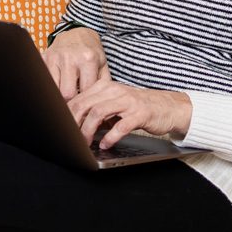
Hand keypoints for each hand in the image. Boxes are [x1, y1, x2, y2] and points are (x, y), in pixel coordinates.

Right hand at [42, 27, 108, 99]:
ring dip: (60, 92)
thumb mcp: (103, 64)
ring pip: (54, 88)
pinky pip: (45, 79)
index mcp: (88, 59)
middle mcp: (70, 58)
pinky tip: (59, 83)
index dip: (86, 98)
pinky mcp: (44, 58)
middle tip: (75, 98)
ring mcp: (55, 57)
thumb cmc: (91, 51)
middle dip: (72, 99)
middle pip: (67, 93)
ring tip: (67, 90)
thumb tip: (99, 100)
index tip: (86, 99)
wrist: (76, 32)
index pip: (85, 91)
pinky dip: (52, 84)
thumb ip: (104, 82)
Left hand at [66, 81, 191, 149]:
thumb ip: (97, 110)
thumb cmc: (139, 108)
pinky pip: (121, 126)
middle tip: (71, 138)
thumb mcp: (115, 105)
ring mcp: (128, 101)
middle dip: (74, 124)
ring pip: (98, 113)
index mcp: (105, 87)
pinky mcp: (140, 114)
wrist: (169, 107)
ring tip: (86, 143)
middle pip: (85, 105)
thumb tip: (76, 124)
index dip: (67, 114)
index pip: (79, 98)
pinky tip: (106, 145)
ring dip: (88, 130)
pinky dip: (111, 137)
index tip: (62, 128)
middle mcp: (115, 91)